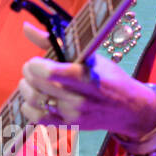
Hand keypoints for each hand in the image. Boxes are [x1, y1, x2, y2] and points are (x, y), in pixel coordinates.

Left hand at [18, 21, 155, 140]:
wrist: (129, 108)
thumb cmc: (109, 77)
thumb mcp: (90, 56)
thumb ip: (56, 42)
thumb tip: (26, 28)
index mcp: (86, 77)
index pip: (50, 72)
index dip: (35, 64)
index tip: (36, 60)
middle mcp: (79, 98)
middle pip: (38, 84)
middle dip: (28, 72)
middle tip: (31, 67)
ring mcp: (73, 114)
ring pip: (33, 101)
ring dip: (26, 88)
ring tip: (31, 82)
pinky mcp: (68, 126)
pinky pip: (37, 118)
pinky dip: (28, 107)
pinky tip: (34, 99)